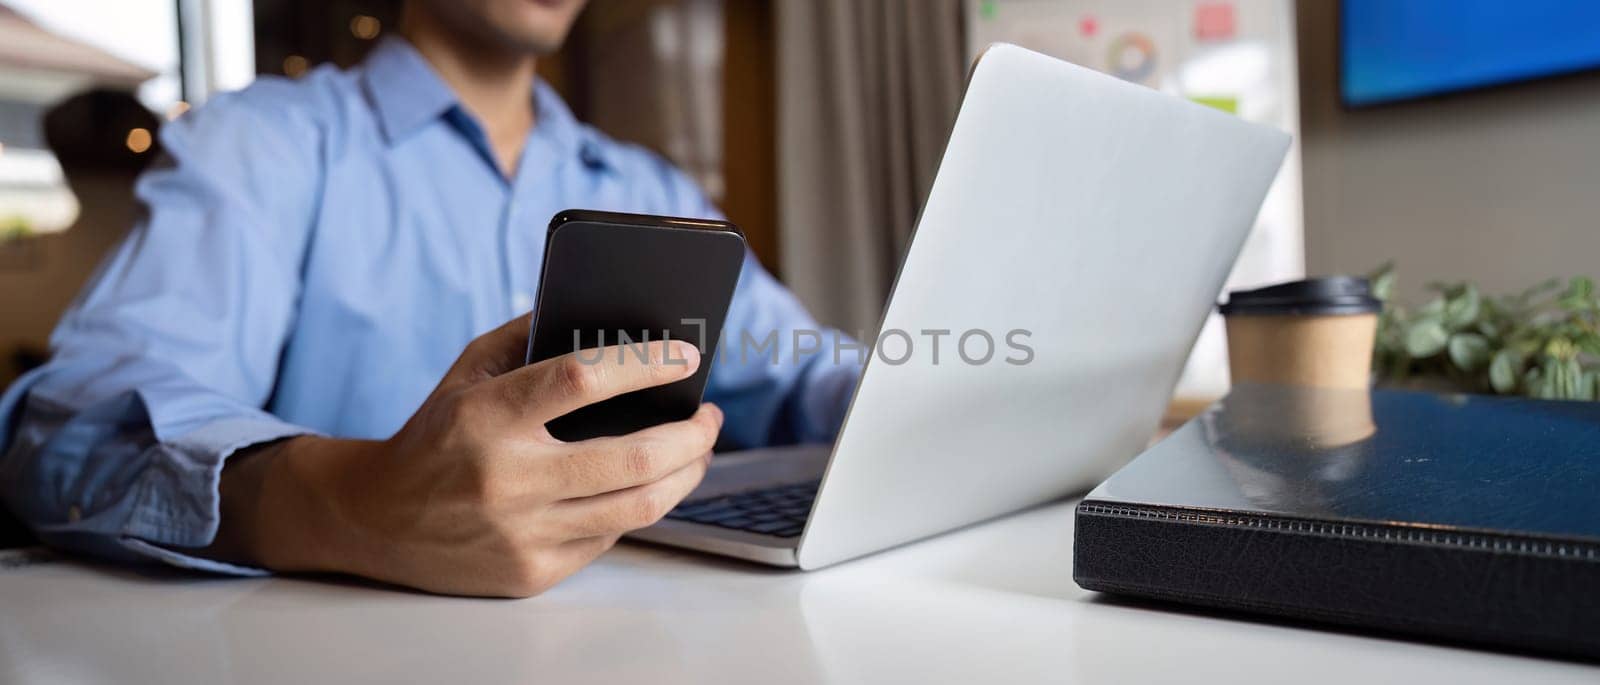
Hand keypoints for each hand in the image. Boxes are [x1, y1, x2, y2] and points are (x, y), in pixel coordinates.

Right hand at [210, 313, 721, 596]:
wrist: (375, 519)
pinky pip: (610, 537)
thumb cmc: (435, 435)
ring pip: (639, 507)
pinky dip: (636, 506)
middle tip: (709, 416)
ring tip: (697, 449)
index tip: (686, 357)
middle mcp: (507, 478)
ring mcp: (522, 532)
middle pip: (634, 458)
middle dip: (692, 435)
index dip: (644, 366)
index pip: (581, 380)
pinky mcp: (531, 573)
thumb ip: (531, 337)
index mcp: (486, 417)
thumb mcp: (468, 372)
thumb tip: (613, 317)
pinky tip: (644, 484)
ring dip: (686, 474)